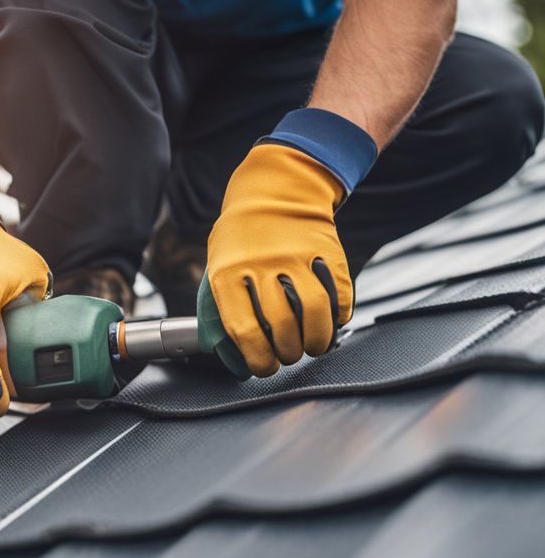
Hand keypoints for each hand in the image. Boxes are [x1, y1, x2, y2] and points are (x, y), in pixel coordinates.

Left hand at [204, 143, 352, 377]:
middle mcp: (261, 264)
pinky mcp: (326, 250)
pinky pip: (338, 293)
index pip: (244, 330)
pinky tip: (330, 322)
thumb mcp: (219, 266)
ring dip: (317, 341)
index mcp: (227, 273)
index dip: (258, 359)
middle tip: (289, 356)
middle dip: (288, 354)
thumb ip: (224, 307)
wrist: (275, 189)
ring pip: (315, 313)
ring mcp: (296, 255)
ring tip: (312, 347)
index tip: (265, 368)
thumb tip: (235, 357)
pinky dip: (338, 316)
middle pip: (282, 326)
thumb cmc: (241, 238)